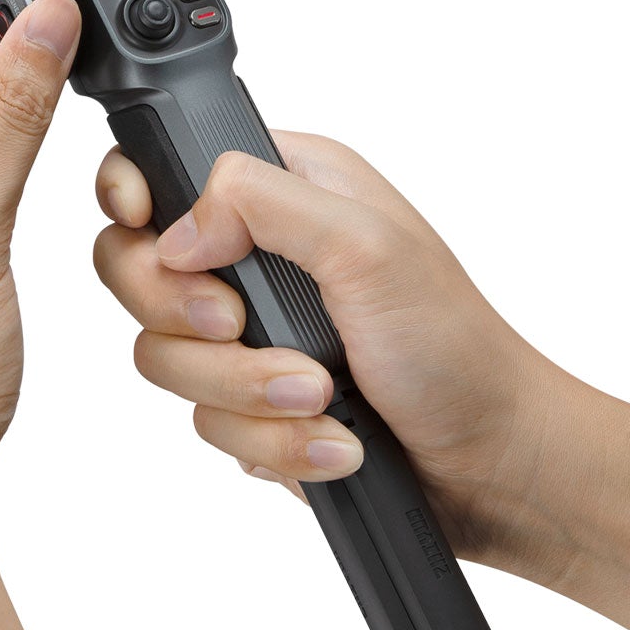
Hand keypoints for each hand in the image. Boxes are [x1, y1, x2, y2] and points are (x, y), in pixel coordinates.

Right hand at [94, 132, 578, 574]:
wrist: (495, 465)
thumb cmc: (457, 347)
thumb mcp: (368, 246)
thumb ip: (260, 204)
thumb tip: (175, 230)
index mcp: (284, 185)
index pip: (160, 164)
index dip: (134, 199)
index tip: (153, 236)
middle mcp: (256, 249)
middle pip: (137, 268)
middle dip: (188, 316)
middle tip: (241, 327)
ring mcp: (248, 328)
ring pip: (165, 355)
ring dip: (246, 391)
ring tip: (319, 396)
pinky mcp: (249, 397)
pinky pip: (205, 421)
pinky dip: (270, 439)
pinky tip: (329, 436)